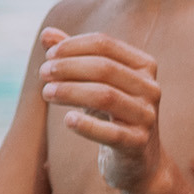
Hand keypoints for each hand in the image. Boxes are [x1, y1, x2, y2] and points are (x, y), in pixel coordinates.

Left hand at [41, 29, 167, 193]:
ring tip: (47, 92)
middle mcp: (150, 88)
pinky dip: (87, 124)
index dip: (72, 46)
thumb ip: (72, 57)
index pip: (105, 44)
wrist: (137, 159)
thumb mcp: (93, 82)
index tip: (48, 55)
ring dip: (70, 91)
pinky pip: (111, 132)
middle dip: (68, 67)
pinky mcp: (138, 143)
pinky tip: (67, 120)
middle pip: (104, 68)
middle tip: (43, 73)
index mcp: (144, 65)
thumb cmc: (111, 112)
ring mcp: (147, 116)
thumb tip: (46, 34)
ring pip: (105, 96)